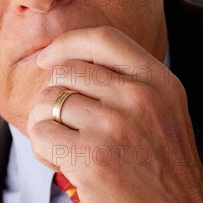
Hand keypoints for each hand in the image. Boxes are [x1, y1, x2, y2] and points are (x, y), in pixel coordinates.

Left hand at [27, 26, 202, 202]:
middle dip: (56, 94)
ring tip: (67, 144)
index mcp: (156, 81)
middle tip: (67, 122)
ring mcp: (114, 125)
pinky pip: (41, 131)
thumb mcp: (159, 108)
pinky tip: (63, 162)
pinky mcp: (91, 157)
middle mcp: (138, 97)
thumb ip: (125, 78)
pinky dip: (43, 148)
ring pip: (49, 99)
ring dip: (47, 122)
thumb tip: (65, 57)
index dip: (67, 42)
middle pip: (67, 70)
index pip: (102, 38)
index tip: (48, 57)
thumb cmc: (161, 164)